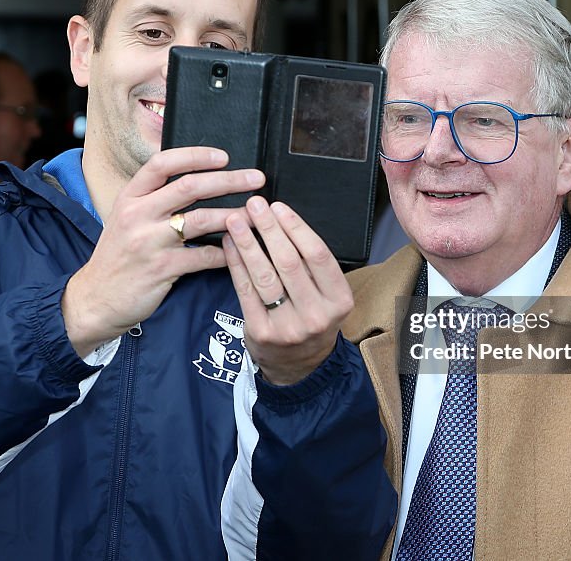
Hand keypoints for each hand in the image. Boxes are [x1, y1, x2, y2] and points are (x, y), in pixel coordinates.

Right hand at [63, 147, 264, 356]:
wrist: (95, 299)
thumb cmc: (118, 256)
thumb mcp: (125, 218)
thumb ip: (153, 198)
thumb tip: (194, 178)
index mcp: (129, 197)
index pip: (162, 163)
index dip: (195, 156)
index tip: (223, 156)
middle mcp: (136, 215)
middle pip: (189, 186)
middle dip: (228, 180)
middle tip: (256, 178)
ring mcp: (148, 242)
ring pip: (200, 220)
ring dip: (234, 215)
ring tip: (256, 214)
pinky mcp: (161, 269)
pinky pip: (203, 256)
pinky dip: (225, 253)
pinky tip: (240, 251)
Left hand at [223, 196, 352, 385]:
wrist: (300, 366)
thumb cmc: (312, 318)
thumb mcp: (327, 296)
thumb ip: (312, 265)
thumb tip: (282, 220)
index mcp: (339, 299)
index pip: (318, 255)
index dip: (296, 227)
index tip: (279, 207)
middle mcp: (316, 314)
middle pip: (289, 262)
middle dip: (269, 229)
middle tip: (254, 205)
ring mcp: (287, 326)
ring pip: (264, 276)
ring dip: (248, 243)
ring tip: (235, 220)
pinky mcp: (261, 332)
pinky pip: (245, 291)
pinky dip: (236, 264)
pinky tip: (230, 245)